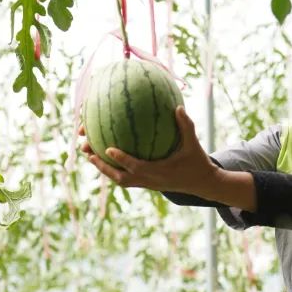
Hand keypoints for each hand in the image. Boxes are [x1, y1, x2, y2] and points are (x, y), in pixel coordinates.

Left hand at [78, 106, 219, 196]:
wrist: (203, 184)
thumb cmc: (198, 162)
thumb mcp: (193, 144)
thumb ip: (185, 126)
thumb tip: (177, 106)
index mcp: (159, 172)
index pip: (136, 167)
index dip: (121, 159)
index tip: (106, 148)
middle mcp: (150, 181)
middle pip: (120, 178)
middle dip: (103, 168)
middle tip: (88, 154)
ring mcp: (148, 184)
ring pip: (121, 181)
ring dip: (105, 170)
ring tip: (91, 156)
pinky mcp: (148, 184)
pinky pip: (127, 178)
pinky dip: (115, 169)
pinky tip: (108, 157)